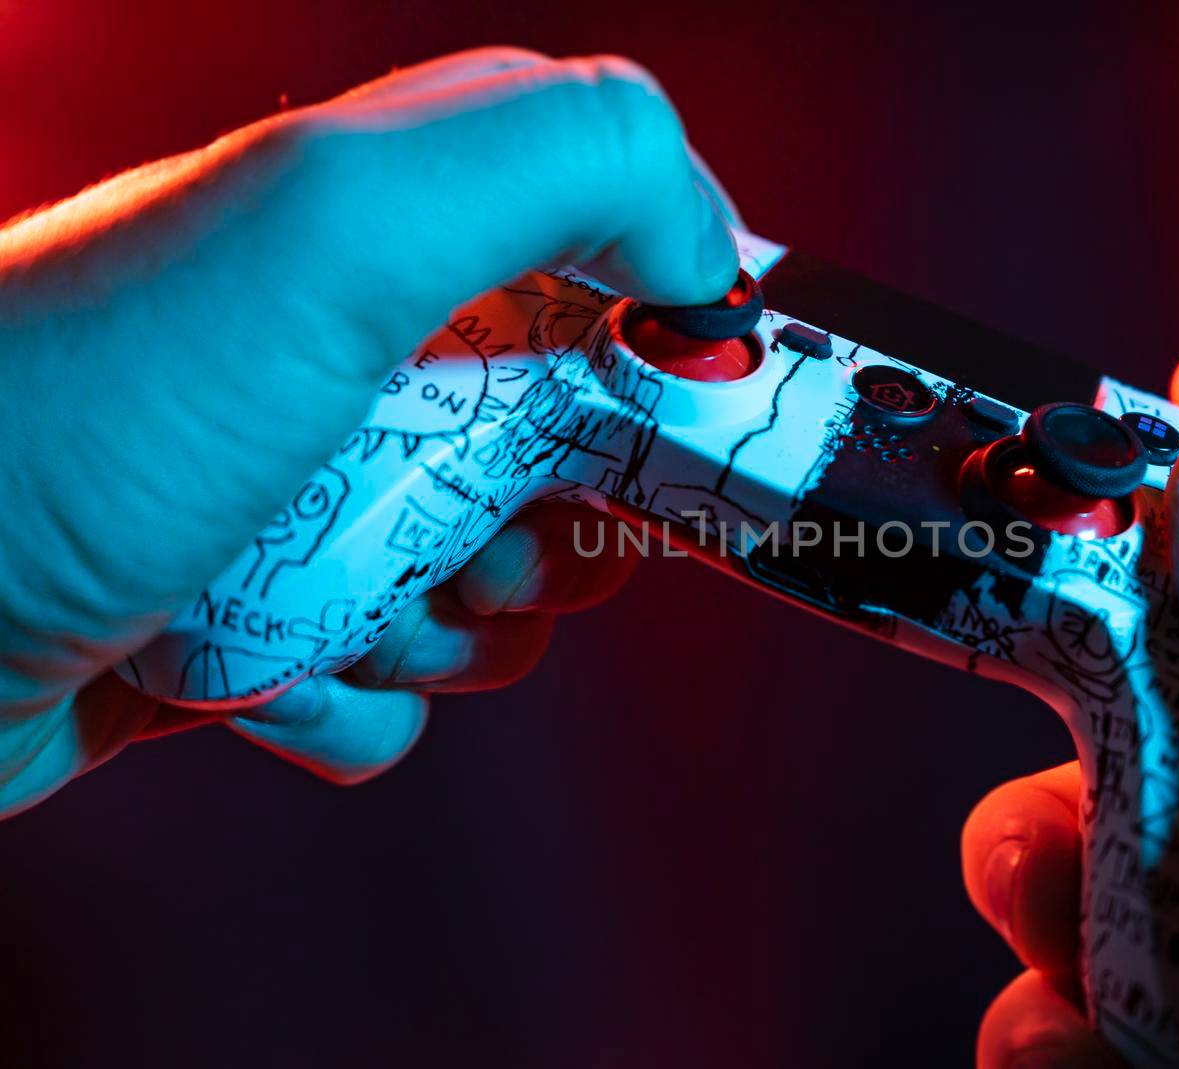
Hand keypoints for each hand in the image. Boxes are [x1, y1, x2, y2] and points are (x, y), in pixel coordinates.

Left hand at [0, 48, 741, 814]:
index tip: (668, 411)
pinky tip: (267, 683)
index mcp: (376, 233)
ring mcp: (287, 494)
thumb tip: (706, 251)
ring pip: (478, 581)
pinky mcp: (243, 623)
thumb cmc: (82, 416)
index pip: (596, 253)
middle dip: (566, 521)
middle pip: (559, 444)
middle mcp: (337, 356)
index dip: (661, 337)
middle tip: (506, 540)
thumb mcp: (330, 225)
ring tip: (360, 609)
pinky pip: (378, 684)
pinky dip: (352, 701)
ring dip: (456, 624)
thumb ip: (555, 166)